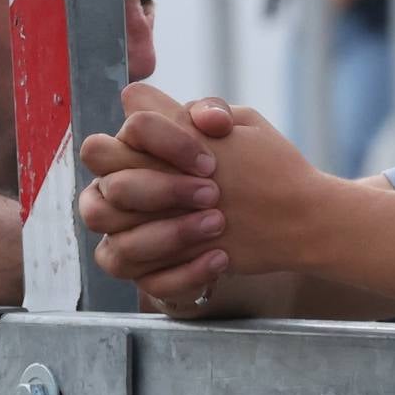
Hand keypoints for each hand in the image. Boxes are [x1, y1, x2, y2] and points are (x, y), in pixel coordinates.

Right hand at [79, 87, 240, 304]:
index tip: (208, 160)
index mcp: (130, 157)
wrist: (290, 214)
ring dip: (171, 235)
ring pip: (117, 246)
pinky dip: (186, 273)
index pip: (103, 146)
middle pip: (108, 193)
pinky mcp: (151, 274)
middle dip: (161, 191)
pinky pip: (149, 283)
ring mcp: (129, 239)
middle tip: (213, 193)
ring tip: (219, 224)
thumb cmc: (254, 166)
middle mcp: (118, 198)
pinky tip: (222, 258)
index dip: (157, 147)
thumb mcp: (242, 129)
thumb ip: (212, 111)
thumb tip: (206, 118)